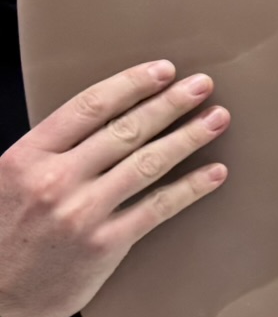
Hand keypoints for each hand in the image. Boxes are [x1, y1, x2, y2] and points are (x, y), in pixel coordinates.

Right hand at [0, 61, 229, 316]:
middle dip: (170, 103)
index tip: (163, 70)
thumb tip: (98, 119)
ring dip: (188, 137)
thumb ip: (45, 151)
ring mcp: (82, 213)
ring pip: (147, 164)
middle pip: (126, 130)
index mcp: (27, 156)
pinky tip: (214, 173)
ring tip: (217, 119)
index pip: (89, 106)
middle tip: (202, 85)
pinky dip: (190, 188)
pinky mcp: (105, 245)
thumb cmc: (1, 236)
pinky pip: (157, 208)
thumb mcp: (5, 180)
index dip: (132, 84)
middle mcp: (56, 180)